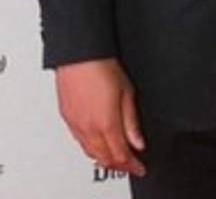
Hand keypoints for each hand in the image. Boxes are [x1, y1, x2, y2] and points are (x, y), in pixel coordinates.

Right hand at [55, 58, 145, 176]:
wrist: (79, 56)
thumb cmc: (103, 67)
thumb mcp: (127, 92)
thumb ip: (131, 121)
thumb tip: (138, 141)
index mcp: (105, 123)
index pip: (120, 155)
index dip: (132, 165)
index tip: (140, 168)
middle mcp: (88, 128)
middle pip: (104, 158)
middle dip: (119, 165)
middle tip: (131, 166)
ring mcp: (75, 125)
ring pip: (90, 153)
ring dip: (104, 159)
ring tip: (117, 159)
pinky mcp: (67, 119)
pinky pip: (80, 142)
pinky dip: (91, 149)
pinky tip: (98, 146)